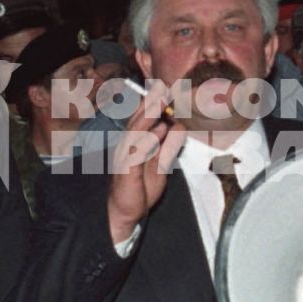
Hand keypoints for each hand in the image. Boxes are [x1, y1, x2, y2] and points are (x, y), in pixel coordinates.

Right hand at [106, 80, 184, 244]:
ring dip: (148, 115)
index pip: (142, 120)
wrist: (125, 214)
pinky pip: (137, 153)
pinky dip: (148, 140)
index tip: (165, 89)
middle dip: (150, 103)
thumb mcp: (160, 165)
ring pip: (136, 132)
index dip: (152, 104)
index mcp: (135, 144)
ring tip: (159, 101)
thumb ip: (168, 146)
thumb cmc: (140, 189)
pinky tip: (158, 131)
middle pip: (137, 120)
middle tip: (162, 87)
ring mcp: (125, 157)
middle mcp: (127, 147)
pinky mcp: (127, 171)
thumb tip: (177, 127)